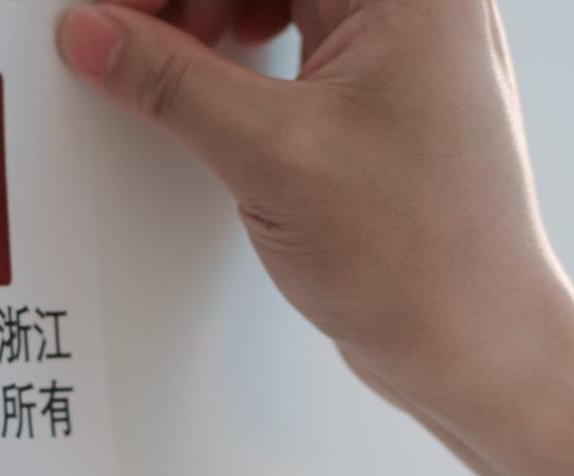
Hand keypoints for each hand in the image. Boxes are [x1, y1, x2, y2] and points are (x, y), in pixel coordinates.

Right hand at [58, 0, 573, 406]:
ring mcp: (404, 44)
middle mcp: (418, 4)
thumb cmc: (425, 257)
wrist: (476, 344)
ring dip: (210, 11)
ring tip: (164, 61)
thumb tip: (97, 33)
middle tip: (124, 33)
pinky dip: (242, 46)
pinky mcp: (383, 87)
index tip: (115, 8)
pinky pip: (300, 31)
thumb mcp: (271, 156)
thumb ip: (172, 82)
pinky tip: (212, 81)